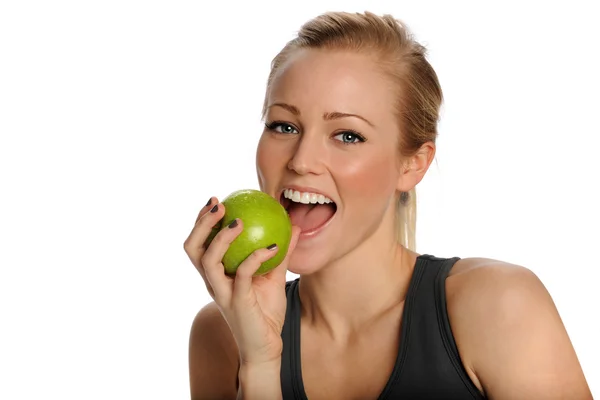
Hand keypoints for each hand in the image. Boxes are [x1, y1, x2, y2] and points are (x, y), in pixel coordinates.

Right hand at [184, 196, 300, 364]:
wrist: (266, 348)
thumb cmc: (265, 312)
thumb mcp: (274, 276)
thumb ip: (281, 252)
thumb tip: (294, 225)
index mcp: (216, 274)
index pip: (199, 243)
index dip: (201, 221)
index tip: (216, 200)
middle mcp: (213, 282)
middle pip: (192, 249)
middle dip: (201, 223)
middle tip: (218, 204)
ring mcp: (222, 293)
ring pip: (208, 261)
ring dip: (221, 238)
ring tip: (239, 221)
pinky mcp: (237, 303)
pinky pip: (243, 275)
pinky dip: (256, 257)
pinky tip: (272, 247)